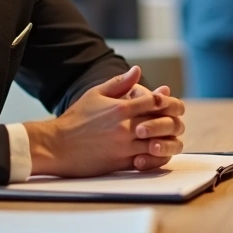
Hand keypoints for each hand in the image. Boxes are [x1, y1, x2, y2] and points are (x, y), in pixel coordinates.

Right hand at [24, 66, 185, 176]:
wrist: (56, 146)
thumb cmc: (75, 119)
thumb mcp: (95, 94)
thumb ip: (119, 82)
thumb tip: (137, 70)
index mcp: (120, 108)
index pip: (155, 101)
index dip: (166, 101)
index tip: (169, 102)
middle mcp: (125, 127)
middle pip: (161, 122)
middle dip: (171, 121)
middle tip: (176, 120)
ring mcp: (124, 147)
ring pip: (157, 143)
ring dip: (166, 140)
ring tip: (169, 137)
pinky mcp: (120, 163)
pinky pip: (147, 161)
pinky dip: (156, 157)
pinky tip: (157, 152)